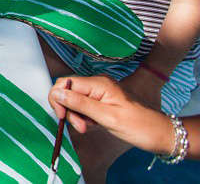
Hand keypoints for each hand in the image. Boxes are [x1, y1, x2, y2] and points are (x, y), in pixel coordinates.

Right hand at [49, 75, 174, 153]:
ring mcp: (102, 92)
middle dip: (68, 109)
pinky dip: (84, 116)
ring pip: (76, 99)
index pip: (65, 83)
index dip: (58, 99)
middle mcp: (98, 83)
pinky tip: (93, 125)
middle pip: (69, 91)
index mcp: (99, 84)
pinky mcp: (104, 100)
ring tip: (88, 128)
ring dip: (76, 115)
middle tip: (80, 127)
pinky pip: (85, 105)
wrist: (161, 134)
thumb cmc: (139, 126)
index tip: (63, 118)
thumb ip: (80, 104)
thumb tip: (56, 93)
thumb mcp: (107, 117)